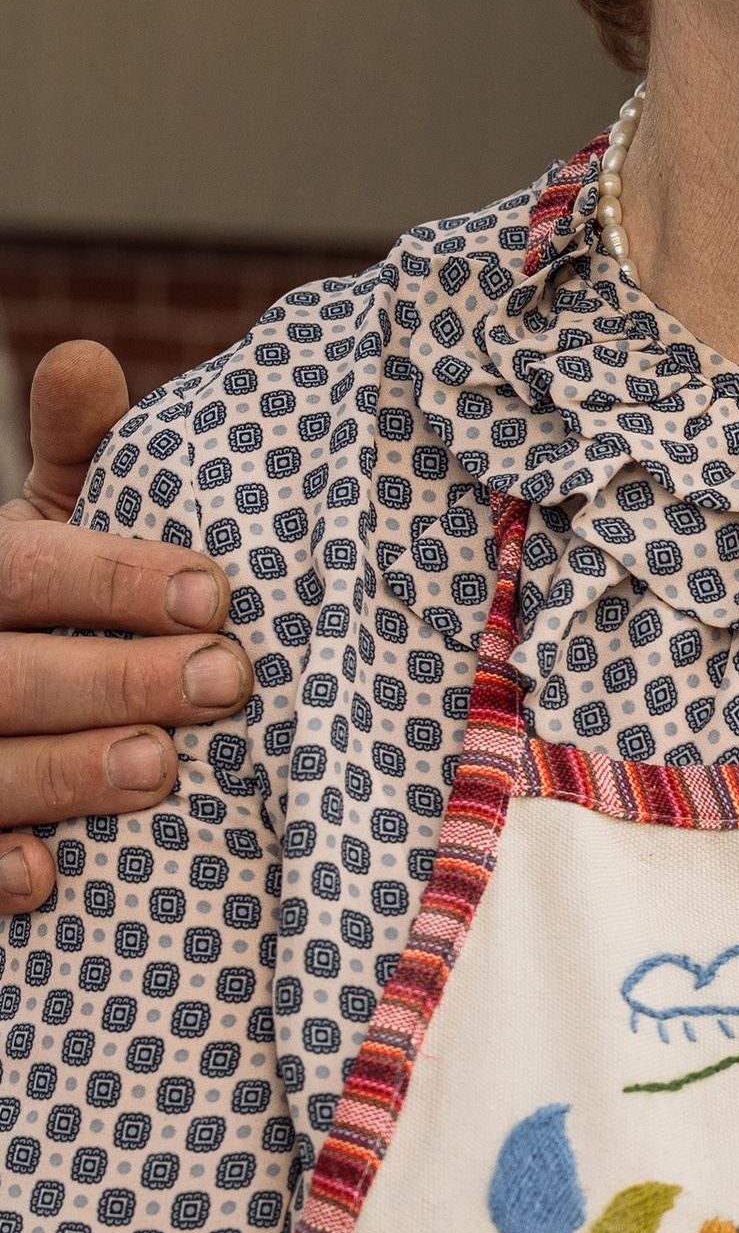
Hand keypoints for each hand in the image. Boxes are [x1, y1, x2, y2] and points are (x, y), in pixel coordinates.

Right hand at [0, 344, 249, 910]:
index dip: (107, 577)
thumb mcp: (52, 527)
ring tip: (157, 767)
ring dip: (64, 772)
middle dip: (113, 678)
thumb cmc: (39, 605)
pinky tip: (49, 874)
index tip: (213, 592)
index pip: (18, 568)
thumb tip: (87, 357)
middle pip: (6, 674)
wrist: (1, 701)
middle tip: (222, 682)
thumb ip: (78, 453)